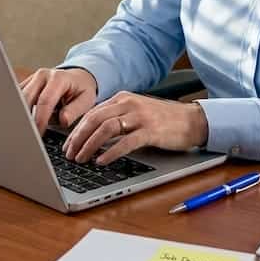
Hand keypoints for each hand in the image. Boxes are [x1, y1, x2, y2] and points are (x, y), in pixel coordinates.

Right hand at [19, 67, 98, 134]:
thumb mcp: (86, 100)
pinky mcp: (26, 84)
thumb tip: (62, 120)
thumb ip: (74, 111)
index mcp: (58, 78)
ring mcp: (32, 78)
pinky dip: (22, 111)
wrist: (78, 78)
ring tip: (30, 128)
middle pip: (26, 99)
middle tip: (28, 136)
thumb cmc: (82, 90)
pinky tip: (28, 120)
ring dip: (23, 115)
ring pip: (19, 100)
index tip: (37, 134)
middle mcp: (42, 75)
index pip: (44, 101)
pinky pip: (18, 99)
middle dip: (26, 119)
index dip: (40, 120)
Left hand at [63, 92, 208, 165]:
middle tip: (69, 154)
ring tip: (81, 158)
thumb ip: (116, 118)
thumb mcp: (136, 113)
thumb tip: (91, 135)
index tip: (67, 145)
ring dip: (89, 145)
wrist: (192, 120)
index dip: (76, 131)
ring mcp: (140, 117)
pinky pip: (126, 142)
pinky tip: (102, 161)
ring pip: (106, 129)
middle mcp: (129, 104)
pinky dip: (110, 152)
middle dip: (77, 138)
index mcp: (122, 99)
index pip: (91, 113)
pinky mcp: (151, 131)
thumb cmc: (163, 120)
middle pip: (94, 119)